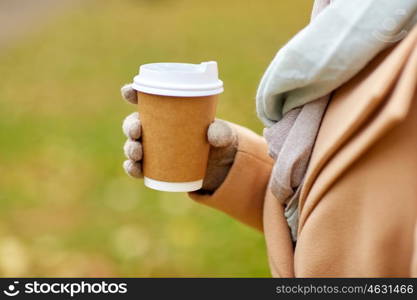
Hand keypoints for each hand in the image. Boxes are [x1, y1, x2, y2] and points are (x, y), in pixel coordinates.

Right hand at [121, 84, 237, 192]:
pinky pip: (137, 167)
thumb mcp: (222, 134)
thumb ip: (221, 132)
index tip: (128, 91)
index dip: (132, 93)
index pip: (144, 99)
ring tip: (137, 152)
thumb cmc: (216, 139)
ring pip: (133, 146)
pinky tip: (133, 167)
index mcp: (166, 112)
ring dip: (130, 148)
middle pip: (134, 123)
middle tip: (137, 130)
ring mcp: (152, 149)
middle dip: (130, 125)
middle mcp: (154, 129)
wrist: (218, 165)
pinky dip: (132, 168)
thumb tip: (213, 136)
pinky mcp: (154, 167)